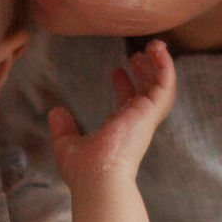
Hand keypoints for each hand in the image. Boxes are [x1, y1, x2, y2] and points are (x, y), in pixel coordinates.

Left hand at [49, 40, 176, 190]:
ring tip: (154, 45)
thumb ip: (63, 127)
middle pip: (147, 92)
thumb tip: (56, 111)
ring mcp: (145, 118)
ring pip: (161, 87)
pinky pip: (165, 84)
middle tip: (138, 54)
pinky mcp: (151, 112)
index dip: (124, 85)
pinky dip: (165, 66)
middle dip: (144, 72)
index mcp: (120, 130)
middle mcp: (136, 123)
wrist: (97, 176)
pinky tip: (157, 50)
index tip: (117, 70)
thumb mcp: (66, 143)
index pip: (127, 104)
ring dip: (160, 65)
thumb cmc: (84, 169)